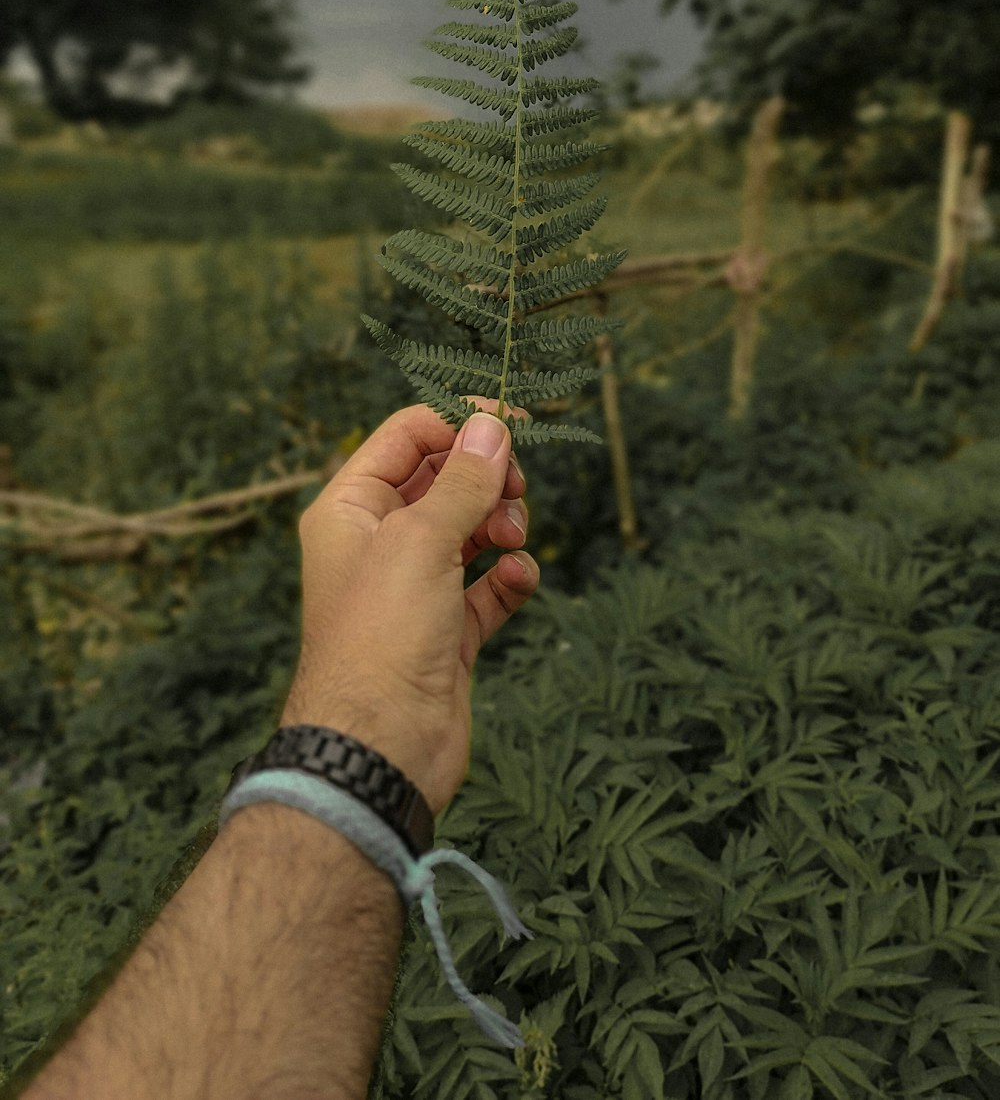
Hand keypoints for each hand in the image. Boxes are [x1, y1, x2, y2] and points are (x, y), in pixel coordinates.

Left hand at [279, 401, 539, 815]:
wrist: (380, 750)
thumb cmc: (381, 638)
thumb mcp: (421, 541)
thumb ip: (463, 481)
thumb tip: (492, 426)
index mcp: (351, 508)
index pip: (408, 437)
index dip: (459, 422)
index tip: (516, 420)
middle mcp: (379, 542)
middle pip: (445, 479)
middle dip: (487, 477)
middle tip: (516, 488)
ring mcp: (415, 587)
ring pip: (473, 528)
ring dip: (504, 523)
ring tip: (513, 540)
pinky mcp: (447, 630)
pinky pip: (489, 584)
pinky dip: (510, 575)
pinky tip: (519, 578)